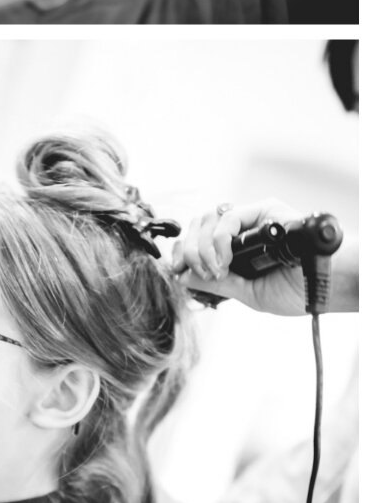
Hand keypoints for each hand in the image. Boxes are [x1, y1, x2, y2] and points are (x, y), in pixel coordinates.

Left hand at [168, 198, 309, 315]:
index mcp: (233, 248)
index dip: (182, 251)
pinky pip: (228, 217)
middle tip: (202, 272)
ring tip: (217, 269)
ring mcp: (250, 218)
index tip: (177, 269)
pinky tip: (226, 259)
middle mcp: (239, 230)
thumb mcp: (247, 293)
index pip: (196, 239)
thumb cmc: (297, 291)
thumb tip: (181, 277)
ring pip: (207, 220)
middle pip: (196, 227)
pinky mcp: (263, 210)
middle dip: (190, 251)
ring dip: (203, 247)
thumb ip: (215, 284)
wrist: (325, 286)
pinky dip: (219, 239)